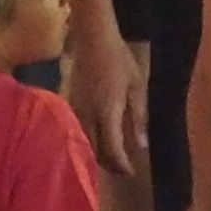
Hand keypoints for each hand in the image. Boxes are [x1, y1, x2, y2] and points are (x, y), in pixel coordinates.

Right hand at [66, 9, 141, 177]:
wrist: (93, 39)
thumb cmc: (119, 60)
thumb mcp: (136, 86)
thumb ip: (138, 117)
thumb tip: (141, 146)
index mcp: (107, 113)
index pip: (113, 150)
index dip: (122, 165)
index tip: (132, 172)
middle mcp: (89, 116)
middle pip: (95, 152)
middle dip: (110, 165)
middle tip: (123, 169)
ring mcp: (76, 111)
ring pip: (84, 144)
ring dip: (98, 156)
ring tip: (112, 159)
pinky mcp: (70, 105)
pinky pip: (77, 132)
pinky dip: (88, 143)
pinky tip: (98, 141)